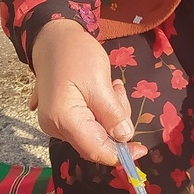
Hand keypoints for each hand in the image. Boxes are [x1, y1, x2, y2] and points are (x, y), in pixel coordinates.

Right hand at [30, 20, 146, 164]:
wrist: (52, 38)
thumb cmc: (75, 55)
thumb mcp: (100, 82)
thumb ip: (113, 114)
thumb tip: (125, 138)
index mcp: (64, 120)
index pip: (96, 150)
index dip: (120, 154)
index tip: (141, 148)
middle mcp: (56, 128)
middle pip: (97, 142)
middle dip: (116, 124)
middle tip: (118, 91)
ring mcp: (56, 124)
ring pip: (96, 132)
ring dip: (110, 113)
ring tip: (110, 86)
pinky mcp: (60, 117)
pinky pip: (88, 123)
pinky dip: (101, 111)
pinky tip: (102, 90)